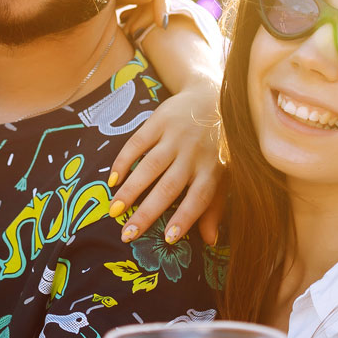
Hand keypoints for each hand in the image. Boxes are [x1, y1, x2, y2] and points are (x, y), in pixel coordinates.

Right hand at [108, 87, 226, 247]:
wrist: (214, 95)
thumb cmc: (220, 144)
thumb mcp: (225, 174)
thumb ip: (215, 207)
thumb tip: (211, 242)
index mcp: (213, 169)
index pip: (199, 199)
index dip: (185, 219)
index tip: (168, 239)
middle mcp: (194, 154)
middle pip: (168, 187)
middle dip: (147, 212)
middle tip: (126, 234)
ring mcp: (176, 136)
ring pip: (150, 167)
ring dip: (130, 190)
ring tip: (113, 211)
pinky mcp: (159, 120)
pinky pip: (137, 143)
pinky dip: (123, 161)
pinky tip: (112, 180)